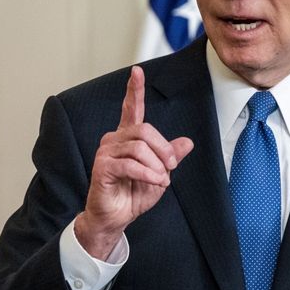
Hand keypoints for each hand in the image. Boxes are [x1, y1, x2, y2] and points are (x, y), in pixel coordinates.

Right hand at [75, 66, 193, 259]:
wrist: (115, 218)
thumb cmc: (133, 195)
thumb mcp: (159, 174)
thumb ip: (170, 157)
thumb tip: (187, 142)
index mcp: (127, 138)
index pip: (131, 109)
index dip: (134, 90)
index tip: (137, 71)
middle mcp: (114, 140)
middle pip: (144, 130)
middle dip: (164, 149)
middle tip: (171, 168)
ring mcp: (106, 152)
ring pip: (139, 147)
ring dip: (156, 166)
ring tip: (160, 180)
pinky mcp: (102, 167)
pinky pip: (130, 164)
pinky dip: (148, 174)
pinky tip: (156, 182)